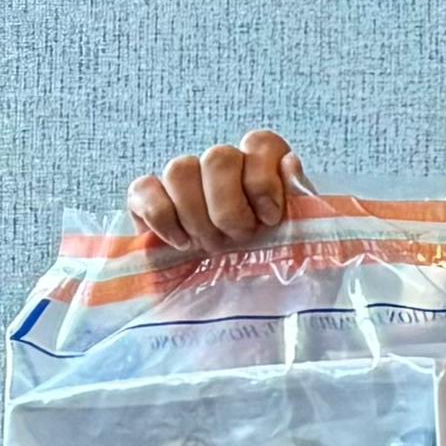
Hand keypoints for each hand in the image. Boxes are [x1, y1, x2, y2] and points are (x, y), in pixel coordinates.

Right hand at [128, 131, 305, 252]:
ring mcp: (184, 182)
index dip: (263, 179)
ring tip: (208, 246)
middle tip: (237, 239)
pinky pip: (143, 188)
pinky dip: (160, 216)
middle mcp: (224, 168)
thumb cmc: (277, 269)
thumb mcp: (302, 241)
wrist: (240, 302)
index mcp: (264, 167)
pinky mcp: (148, 201)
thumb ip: (301, 199)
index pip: (259, 142)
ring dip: (196, 214)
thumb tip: (290, 163)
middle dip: (228, 206)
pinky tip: (179, 242)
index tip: (269, 219)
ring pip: (180, 169)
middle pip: (218, 157)